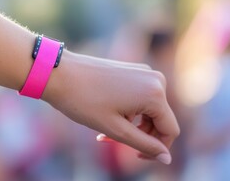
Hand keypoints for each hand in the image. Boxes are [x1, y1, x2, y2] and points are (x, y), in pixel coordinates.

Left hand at [43, 51, 179, 164]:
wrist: (59, 73)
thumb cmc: (83, 101)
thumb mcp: (115, 129)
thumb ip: (144, 145)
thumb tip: (167, 159)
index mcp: (155, 94)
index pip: (170, 131)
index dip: (156, 149)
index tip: (135, 156)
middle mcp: (156, 79)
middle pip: (160, 119)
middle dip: (140, 135)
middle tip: (109, 141)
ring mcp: (144, 72)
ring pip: (149, 109)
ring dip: (132, 124)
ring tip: (104, 130)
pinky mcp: (132, 70)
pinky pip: (140, 96)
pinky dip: (128, 110)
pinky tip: (107, 114)